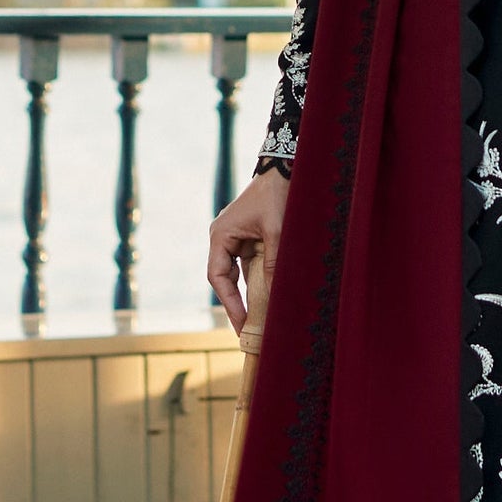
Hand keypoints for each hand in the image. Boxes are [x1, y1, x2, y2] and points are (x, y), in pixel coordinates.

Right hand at [207, 168, 288, 330]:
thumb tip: (273, 295)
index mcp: (220, 235)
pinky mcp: (250, 239)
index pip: (218, 276)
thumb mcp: (276, 231)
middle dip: (237, 304)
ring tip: (259, 320)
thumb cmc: (276, 196)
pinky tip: (268, 299)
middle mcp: (223, 238)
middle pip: (225, 279)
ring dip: (249, 294)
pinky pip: (251, 266)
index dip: (229, 302)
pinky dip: (259, 281)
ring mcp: (236, 239)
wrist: (284, 170)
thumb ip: (273, 263)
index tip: (241, 323)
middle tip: (248, 330)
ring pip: (239, 274)